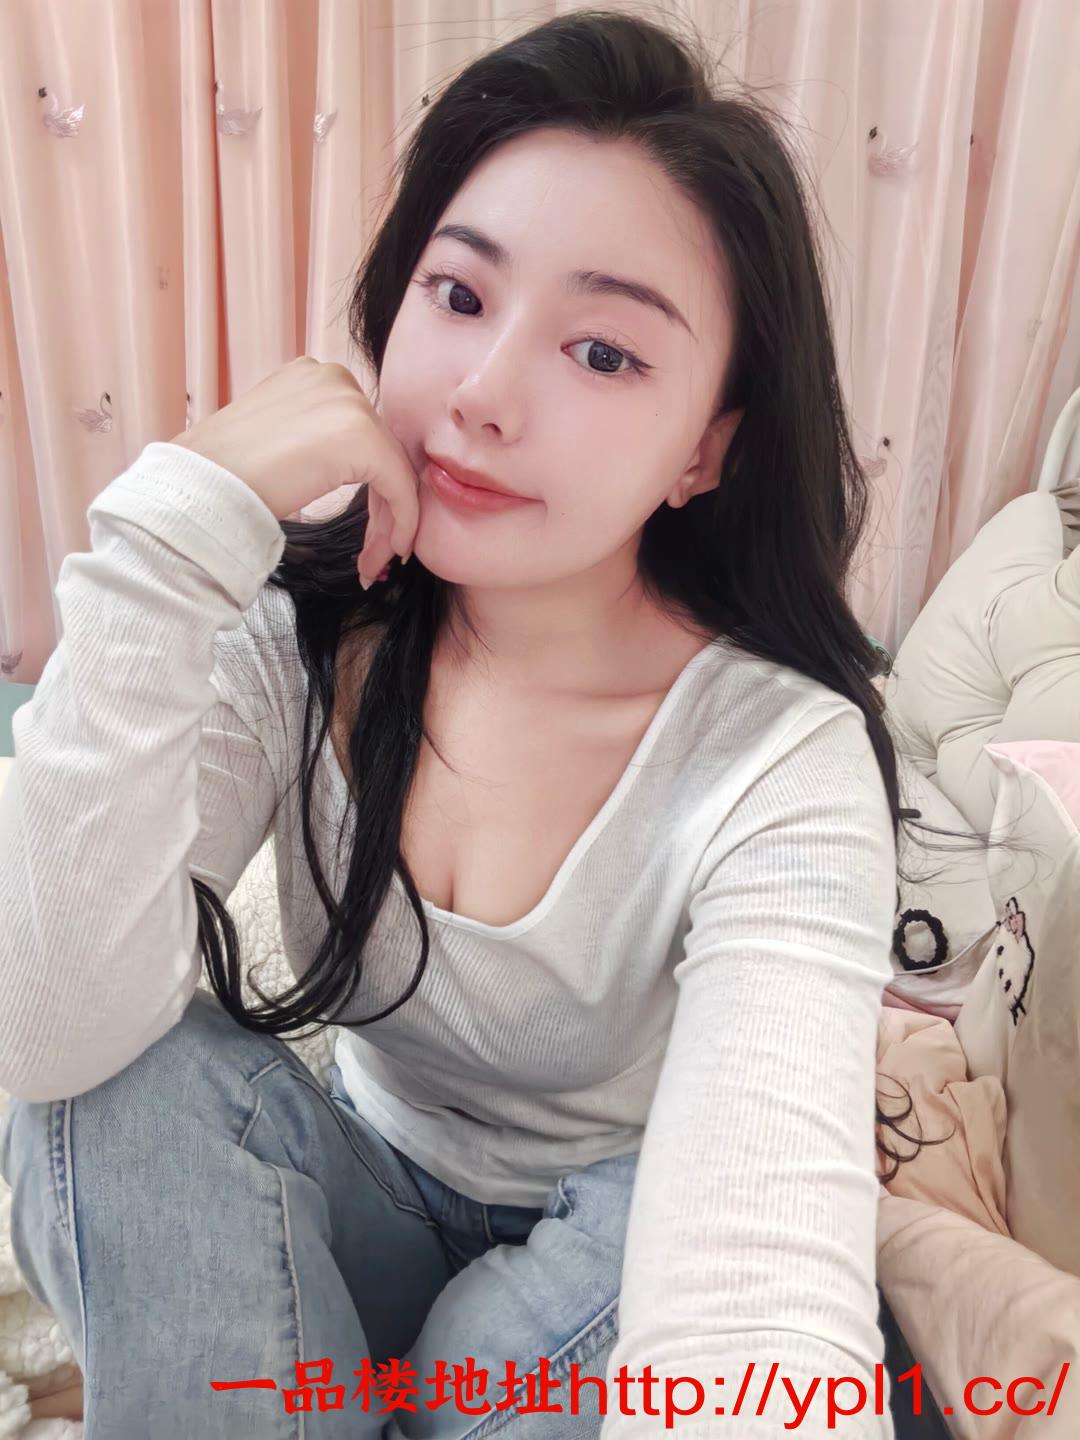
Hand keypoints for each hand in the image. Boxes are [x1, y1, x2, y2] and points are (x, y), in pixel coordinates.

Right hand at [170, 356, 419, 584]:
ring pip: (391, 471)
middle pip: (380, 453)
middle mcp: (335, 378)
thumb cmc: (223, 475)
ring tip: (373, 566)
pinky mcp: (361, 436)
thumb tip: (340, 468)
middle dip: (381, 511)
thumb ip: (313, 443)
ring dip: (387, 524)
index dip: (371, 489)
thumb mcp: (277, 443)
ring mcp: (349, 403)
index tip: (368, 532)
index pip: (362, 436)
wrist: (201, 487)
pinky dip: (401, 520)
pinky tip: (391, 551)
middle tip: (373, 557)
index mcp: (312, 376)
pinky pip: (398, 484)